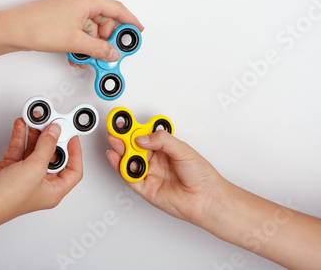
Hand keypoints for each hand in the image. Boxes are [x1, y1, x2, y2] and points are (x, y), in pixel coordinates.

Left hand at [0, 0, 143, 64]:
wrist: (12, 30)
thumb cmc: (37, 27)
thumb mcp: (75, 42)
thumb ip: (99, 49)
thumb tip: (113, 53)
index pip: (117, 9)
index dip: (130, 22)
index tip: (138, 33)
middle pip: (104, 21)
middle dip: (105, 40)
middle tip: (108, 55)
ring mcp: (70, 7)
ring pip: (92, 28)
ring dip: (91, 45)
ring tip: (85, 58)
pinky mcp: (63, 16)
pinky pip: (80, 30)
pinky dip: (81, 43)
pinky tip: (77, 56)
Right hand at [0, 117, 82, 225]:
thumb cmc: (6, 200)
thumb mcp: (35, 168)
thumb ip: (46, 147)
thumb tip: (54, 132)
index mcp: (53, 191)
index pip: (73, 171)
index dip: (76, 153)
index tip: (72, 136)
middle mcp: (40, 184)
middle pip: (53, 157)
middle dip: (52, 139)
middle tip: (52, 124)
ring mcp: (24, 177)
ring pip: (34, 151)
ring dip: (35, 135)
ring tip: (36, 120)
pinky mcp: (9, 170)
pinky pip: (19, 150)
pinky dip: (20, 137)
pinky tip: (21, 126)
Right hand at [106, 130, 228, 225]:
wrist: (206, 198)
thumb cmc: (201, 175)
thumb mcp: (183, 149)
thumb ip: (161, 140)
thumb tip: (142, 138)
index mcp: (164, 148)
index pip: (144, 136)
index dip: (132, 129)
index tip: (123, 122)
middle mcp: (155, 160)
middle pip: (133, 148)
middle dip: (122, 139)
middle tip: (114, 133)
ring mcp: (150, 174)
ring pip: (129, 162)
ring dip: (120, 152)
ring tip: (116, 144)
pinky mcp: (146, 188)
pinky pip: (130, 178)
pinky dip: (121, 168)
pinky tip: (119, 160)